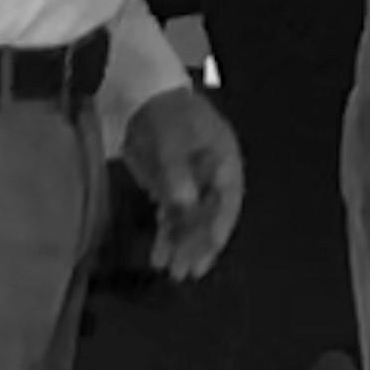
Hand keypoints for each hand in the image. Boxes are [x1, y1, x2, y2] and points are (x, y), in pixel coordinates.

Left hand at [120, 83, 244, 280]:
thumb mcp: (172, 141)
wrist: (141, 98)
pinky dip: (167, 235)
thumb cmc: (166, 115)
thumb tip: (185, 206)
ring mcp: (192, 183)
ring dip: (182, 245)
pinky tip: (158, 255)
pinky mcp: (172, 188)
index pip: (228, 199)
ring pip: (191, 221)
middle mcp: (213, 176)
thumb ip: (178, 174)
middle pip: (210, 216)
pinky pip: (174, 217)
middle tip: (187, 272)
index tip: (211, 248)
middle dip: (198, 244)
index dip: (220, 225)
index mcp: (224, 160)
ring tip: (171, 271)